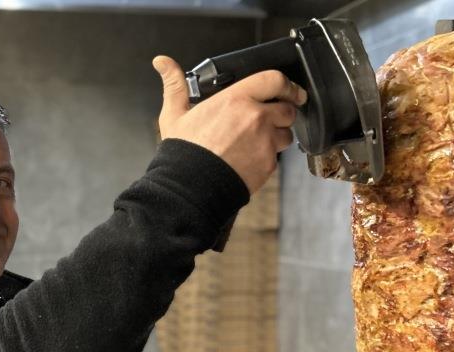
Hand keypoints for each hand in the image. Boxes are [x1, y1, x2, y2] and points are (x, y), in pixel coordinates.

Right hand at [152, 55, 305, 193]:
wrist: (190, 187)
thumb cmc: (184, 152)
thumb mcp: (174, 114)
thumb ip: (175, 85)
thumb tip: (162, 62)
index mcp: (236, 99)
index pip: (275, 80)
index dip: (287, 84)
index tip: (291, 90)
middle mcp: (256, 117)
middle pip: (287, 109)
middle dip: (281, 114)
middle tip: (269, 120)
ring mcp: (265, 142)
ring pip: (286, 135)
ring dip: (277, 137)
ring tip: (257, 143)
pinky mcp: (268, 164)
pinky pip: (277, 157)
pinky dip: (268, 157)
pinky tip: (249, 160)